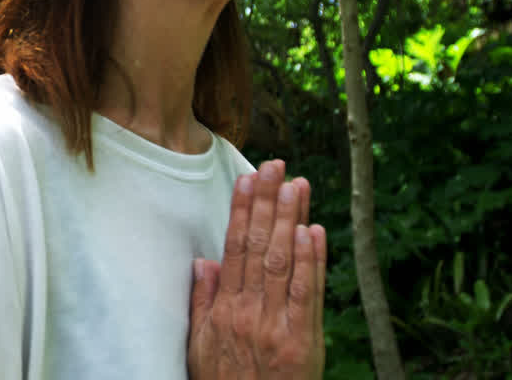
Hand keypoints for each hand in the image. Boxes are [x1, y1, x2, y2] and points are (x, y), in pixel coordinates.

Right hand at [187, 160, 326, 378]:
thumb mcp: (198, 344)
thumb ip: (203, 301)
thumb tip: (204, 261)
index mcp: (224, 308)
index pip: (233, 247)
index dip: (241, 211)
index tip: (247, 179)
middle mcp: (248, 311)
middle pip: (258, 246)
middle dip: (268, 203)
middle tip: (276, 167)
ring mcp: (276, 325)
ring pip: (283, 262)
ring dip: (291, 220)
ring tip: (297, 186)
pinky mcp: (303, 341)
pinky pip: (306, 294)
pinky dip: (311, 262)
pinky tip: (313, 232)